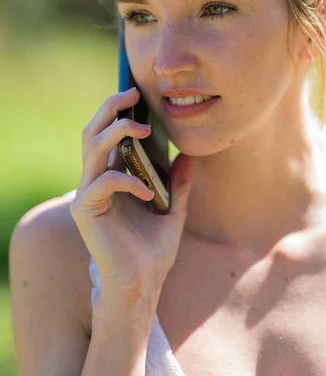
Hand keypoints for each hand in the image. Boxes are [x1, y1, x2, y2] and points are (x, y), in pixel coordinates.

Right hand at [70, 87, 193, 299]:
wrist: (143, 284)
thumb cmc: (154, 249)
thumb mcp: (173, 208)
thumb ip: (179, 182)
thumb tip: (190, 154)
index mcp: (112, 177)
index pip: (107, 134)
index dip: (117, 110)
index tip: (136, 91)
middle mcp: (95, 181)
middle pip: (92, 132)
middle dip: (110, 108)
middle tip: (132, 92)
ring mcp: (87, 195)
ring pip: (92, 148)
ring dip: (117, 132)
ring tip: (144, 129)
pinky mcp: (85, 211)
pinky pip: (103, 182)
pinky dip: (128, 180)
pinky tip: (150, 192)